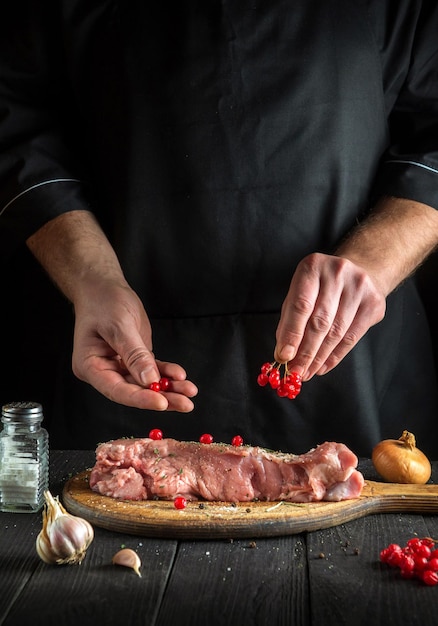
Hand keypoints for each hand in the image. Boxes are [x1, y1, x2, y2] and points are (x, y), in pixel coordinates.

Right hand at [72, 277, 197, 410]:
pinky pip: (153, 371)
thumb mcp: (119, 326)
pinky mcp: (134, 359)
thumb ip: (135, 354)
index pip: (116, 390)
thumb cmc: (103, 302)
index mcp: (90, 366)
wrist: (103, 287)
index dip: (140, 399)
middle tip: (185, 403)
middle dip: (161, 397)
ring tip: (190, 392)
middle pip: (134, 391)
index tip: (161, 403)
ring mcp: (120, 366)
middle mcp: (104, 371)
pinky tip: (181, 376)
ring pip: (146, 384)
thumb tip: (150, 381)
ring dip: (169, 389)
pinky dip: (167, 374)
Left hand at [274, 253, 385, 379]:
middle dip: (305, 351)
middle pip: (320, 321)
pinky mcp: (374, 303)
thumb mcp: (299, 292)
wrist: (361, 270)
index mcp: (313, 266)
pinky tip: (323, 367)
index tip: (284, 356)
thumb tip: (283, 353)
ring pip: (336, 332)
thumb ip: (289, 320)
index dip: (292, 334)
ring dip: (319, 358)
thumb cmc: (322, 285)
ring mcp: (359, 287)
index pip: (301, 305)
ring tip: (307, 372)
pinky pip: (352, 337)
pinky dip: (335, 356)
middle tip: (295, 371)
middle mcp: (337, 273)